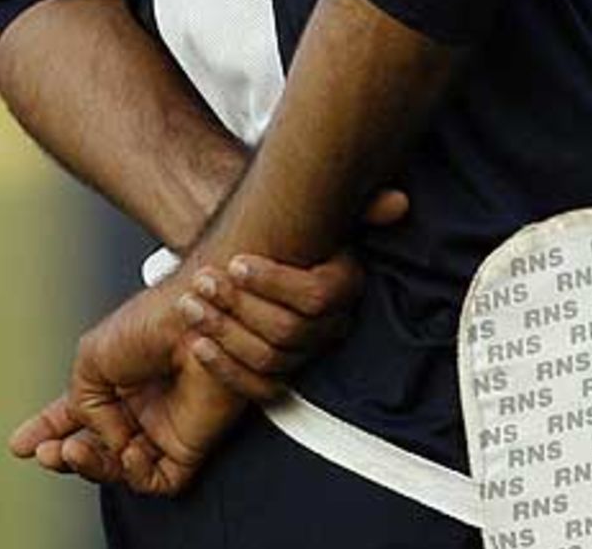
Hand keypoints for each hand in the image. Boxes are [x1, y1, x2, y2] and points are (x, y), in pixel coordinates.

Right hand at [10, 283, 244, 494]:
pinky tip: (128, 452)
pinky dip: (137, 473)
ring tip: (72, 450)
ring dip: (92, 465)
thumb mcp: (93, 357)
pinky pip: (159, 478)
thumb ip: (81, 405)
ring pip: (122, 468)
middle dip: (68, 454)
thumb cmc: (154, 321)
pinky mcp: (190, 443)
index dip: (52, 429)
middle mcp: (142, 403)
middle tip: (48, 453)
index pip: (80, 413)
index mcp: (119, 378)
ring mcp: (165, 424)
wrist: (198, 316)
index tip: (25, 442)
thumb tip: (93, 438)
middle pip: (99, 447)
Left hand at [174, 186, 408, 400]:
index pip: (315, 296)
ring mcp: (304, 355)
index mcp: (346, 286)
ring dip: (223, 331)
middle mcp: (331, 325)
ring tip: (192, 303)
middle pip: (286, 330)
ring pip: (268, 358)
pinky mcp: (278, 381)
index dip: (273, 282)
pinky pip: (255, 389)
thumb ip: (361, 204)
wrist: (252, 262)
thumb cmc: (285, 233)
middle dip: (238, 304)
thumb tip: (399, 203)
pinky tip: (197, 343)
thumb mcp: (320, 214)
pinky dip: (223, 368)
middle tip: (204, 279)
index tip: (237, 262)